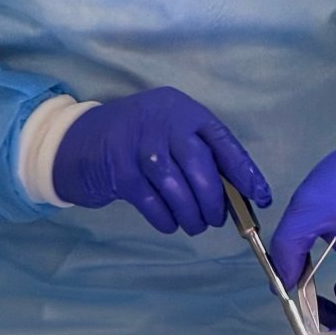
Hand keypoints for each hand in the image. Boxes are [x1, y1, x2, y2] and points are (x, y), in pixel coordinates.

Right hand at [52, 86, 271, 235]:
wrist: (75, 141)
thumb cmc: (133, 140)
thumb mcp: (167, 132)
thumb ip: (197, 153)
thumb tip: (236, 192)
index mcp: (182, 110)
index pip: (222, 141)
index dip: (244, 171)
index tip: (260, 197)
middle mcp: (162, 122)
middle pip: (201, 168)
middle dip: (214, 200)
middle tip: (216, 218)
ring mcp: (139, 146)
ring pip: (178, 189)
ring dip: (192, 215)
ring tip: (194, 224)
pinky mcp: (120, 172)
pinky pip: (153, 203)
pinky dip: (166, 219)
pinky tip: (169, 223)